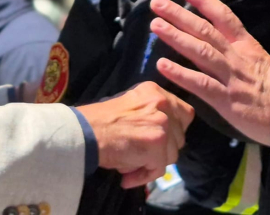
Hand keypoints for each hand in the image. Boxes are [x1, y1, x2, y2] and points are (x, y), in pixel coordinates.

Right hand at [76, 81, 193, 188]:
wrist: (85, 131)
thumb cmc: (99, 121)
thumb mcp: (130, 106)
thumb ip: (149, 115)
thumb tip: (163, 138)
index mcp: (155, 92)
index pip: (184, 113)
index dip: (174, 131)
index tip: (158, 140)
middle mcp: (163, 103)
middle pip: (180, 137)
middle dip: (163, 150)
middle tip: (142, 156)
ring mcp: (162, 122)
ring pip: (172, 154)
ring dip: (152, 164)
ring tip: (130, 164)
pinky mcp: (157, 142)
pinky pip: (158, 169)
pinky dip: (143, 176)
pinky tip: (127, 176)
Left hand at [149, 0, 269, 145]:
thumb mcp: (261, 61)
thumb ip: (240, 51)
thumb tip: (218, 41)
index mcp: (246, 45)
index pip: (223, 15)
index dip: (203, 0)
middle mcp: (236, 56)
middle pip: (205, 30)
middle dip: (180, 14)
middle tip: (157, 3)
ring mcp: (230, 76)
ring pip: (200, 51)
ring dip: (176, 37)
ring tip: (155, 25)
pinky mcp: (226, 99)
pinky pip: (200, 83)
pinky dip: (181, 73)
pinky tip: (162, 65)